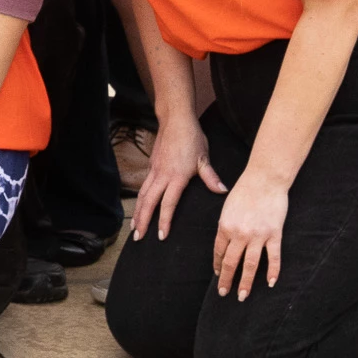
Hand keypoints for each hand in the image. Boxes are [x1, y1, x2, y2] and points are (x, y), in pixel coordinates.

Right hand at [128, 113, 226, 243]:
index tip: (161, 236)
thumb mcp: (204, 158)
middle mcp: (162, 175)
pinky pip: (144, 186)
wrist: (175, 119)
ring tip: (134, 228)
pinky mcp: (152, 165)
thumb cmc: (191, 138)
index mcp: (176, 177)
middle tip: (138, 238)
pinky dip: (140, 200)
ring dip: (138, 212)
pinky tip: (140, 207)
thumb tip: (223, 191)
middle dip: (143, 221)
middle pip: (148, 202)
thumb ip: (211, 177)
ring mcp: (154, 170)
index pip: (168, 204)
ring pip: (143, 195)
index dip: (164, 221)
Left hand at [211, 171, 290, 299]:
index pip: (219, 252)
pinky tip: (271, 283)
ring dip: (246, 282)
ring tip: (243, 296)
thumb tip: (224, 242)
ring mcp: (258, 235)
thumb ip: (226, 225)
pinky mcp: (274, 234)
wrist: (265, 178)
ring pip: (250, 265)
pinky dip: (273, 272)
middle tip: (224, 293)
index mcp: (225, 226)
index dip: (218, 266)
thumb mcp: (227, 207)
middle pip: (231, 262)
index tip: (218, 276)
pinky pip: (273, 257)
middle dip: (226, 280)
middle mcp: (239, 233)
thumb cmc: (245, 189)